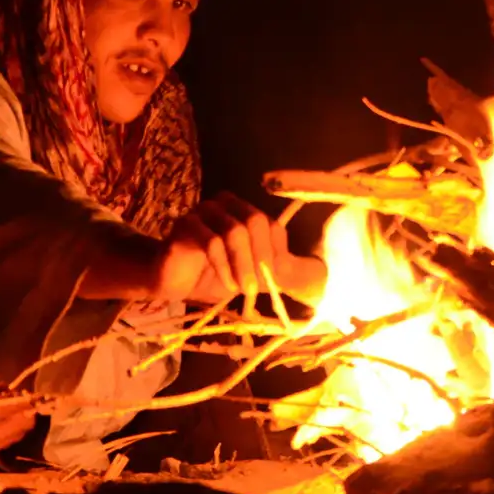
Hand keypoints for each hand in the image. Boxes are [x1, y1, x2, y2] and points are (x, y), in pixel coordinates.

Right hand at [171, 192, 324, 302]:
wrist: (172, 282)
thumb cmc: (213, 276)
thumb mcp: (254, 275)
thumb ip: (279, 270)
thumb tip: (321, 276)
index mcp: (242, 210)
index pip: (269, 223)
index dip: (274, 252)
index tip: (273, 280)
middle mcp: (224, 204)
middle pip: (253, 220)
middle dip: (261, 258)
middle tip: (258, 288)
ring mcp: (203, 211)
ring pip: (233, 230)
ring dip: (243, 264)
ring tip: (243, 289)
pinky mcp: (184, 225)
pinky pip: (210, 240)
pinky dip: (223, 265)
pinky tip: (226, 285)